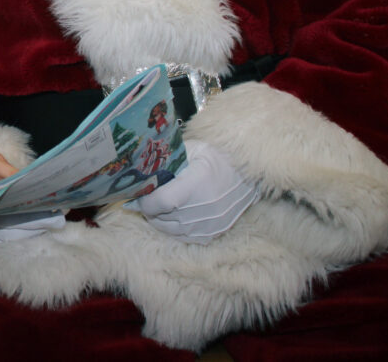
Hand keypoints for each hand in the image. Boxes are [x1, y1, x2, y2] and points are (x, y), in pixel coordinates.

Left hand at [129, 140, 257, 243]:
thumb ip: (167, 160)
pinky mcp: (214, 233)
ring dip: (159, 220)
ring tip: (157, 208)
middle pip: (163, 218)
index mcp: (197, 184)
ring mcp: (210, 224)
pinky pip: (184, 237)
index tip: (139, 195)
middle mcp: (204, 208)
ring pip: (170, 230)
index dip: (146, 201)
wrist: (248, 174)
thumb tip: (141, 171)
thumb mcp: (192, 150)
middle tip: (145, 199)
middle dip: (149, 210)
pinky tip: (171, 217)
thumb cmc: (216, 158)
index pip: (162, 202)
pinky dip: (173, 229)